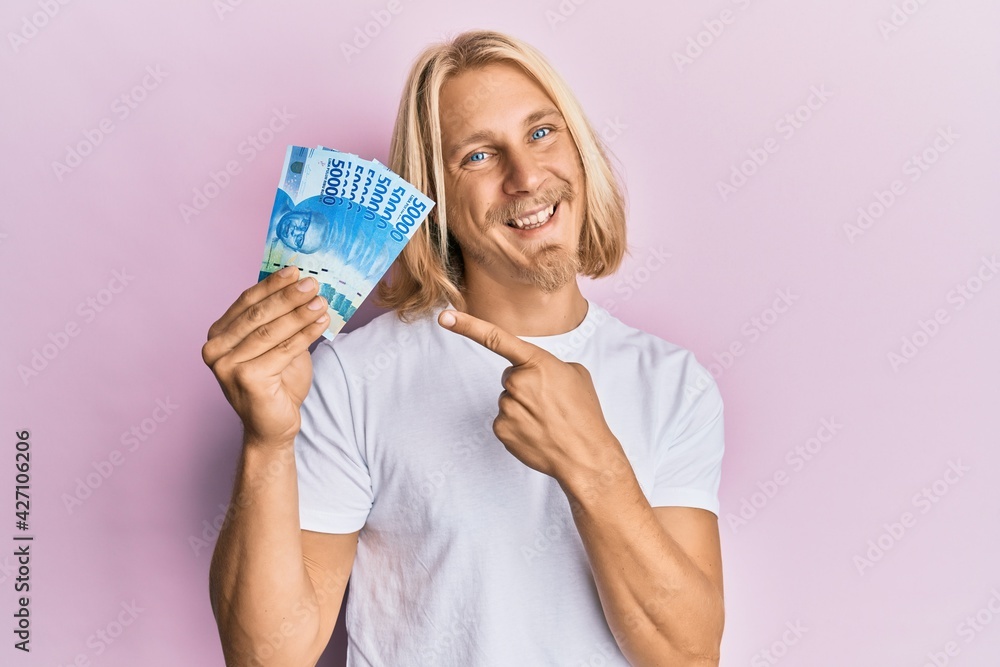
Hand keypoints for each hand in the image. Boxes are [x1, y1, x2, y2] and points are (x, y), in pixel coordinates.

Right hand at [202, 267, 328, 446]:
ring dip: (299, 314)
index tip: (295, 271)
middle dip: (288, 297)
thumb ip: (280, 319)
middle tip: (313, 284)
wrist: (273, 426)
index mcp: (218, 336)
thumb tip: (300, 284)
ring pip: (270, 332)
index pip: (246, 302)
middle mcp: (215, 350)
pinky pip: (282, 351)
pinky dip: (304, 335)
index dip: (272, 285)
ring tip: (322, 302)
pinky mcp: (246, 379)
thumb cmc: (276, 383)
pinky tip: (321, 323)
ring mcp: (226, 366)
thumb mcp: (277, 345)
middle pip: (258, 315)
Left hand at [437, 308, 619, 481]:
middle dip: (526, 386)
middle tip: (549, 403)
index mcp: (537, 363)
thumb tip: (535, 373)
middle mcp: (518, 382)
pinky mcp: (501, 429)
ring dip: (523, 408)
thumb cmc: (584, 414)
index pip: (497, 338)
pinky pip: (504, 420)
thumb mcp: (575, 374)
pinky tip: (537, 433)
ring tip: (547, 420)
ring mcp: (507, 407)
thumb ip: (549, 365)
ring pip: (508, 400)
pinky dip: (518, 426)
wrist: (585, 455)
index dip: (468, 326)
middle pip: (510, 377)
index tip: (445, 318)